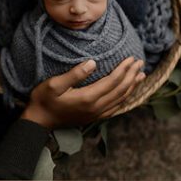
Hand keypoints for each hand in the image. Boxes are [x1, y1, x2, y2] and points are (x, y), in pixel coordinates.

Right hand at [21, 57, 144, 128]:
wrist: (39, 122)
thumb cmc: (43, 100)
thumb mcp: (54, 84)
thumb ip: (74, 74)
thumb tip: (93, 63)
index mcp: (88, 98)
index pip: (113, 81)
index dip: (124, 69)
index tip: (132, 58)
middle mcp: (95, 107)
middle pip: (120, 90)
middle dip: (132, 75)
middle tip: (140, 62)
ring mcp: (96, 114)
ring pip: (120, 99)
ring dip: (132, 86)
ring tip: (141, 75)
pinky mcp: (94, 117)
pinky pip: (115, 108)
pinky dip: (125, 98)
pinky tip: (129, 93)